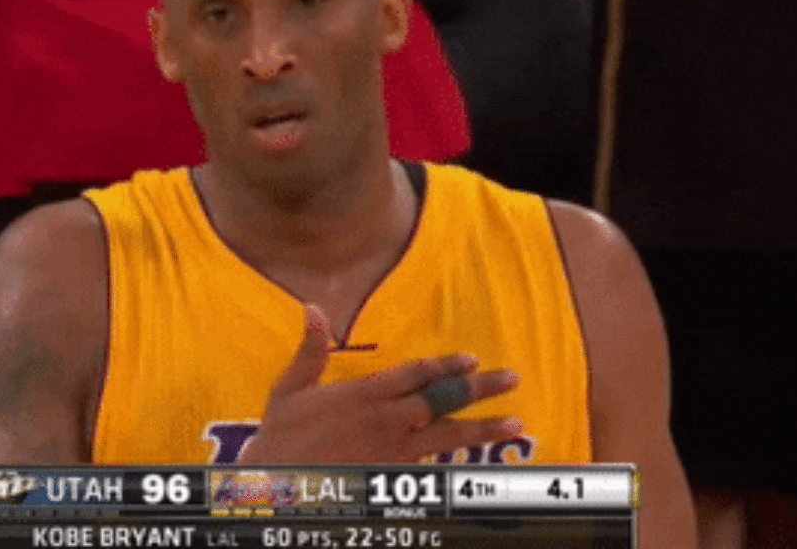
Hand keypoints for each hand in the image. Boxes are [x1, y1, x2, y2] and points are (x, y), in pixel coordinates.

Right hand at [237, 305, 521, 463]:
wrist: (281, 488)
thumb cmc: (282, 438)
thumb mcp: (289, 390)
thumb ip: (310, 350)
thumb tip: (313, 308)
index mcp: (362, 396)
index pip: (413, 375)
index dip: (444, 366)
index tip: (472, 359)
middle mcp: (384, 421)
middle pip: (440, 401)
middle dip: (478, 390)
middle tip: (512, 379)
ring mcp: (392, 451)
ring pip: (446, 435)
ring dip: (483, 427)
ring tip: (514, 422)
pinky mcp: (393, 474)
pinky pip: (433, 462)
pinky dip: (458, 456)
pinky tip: (479, 453)